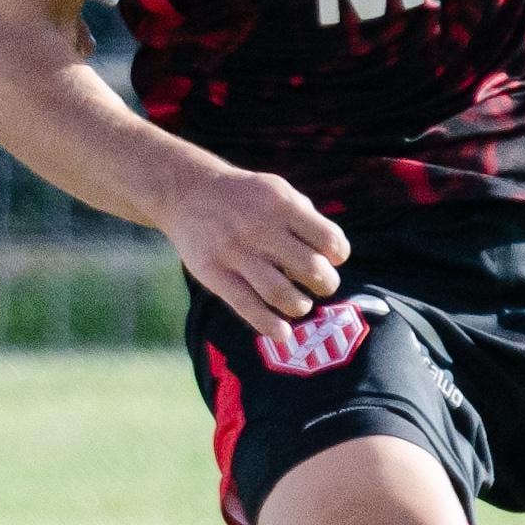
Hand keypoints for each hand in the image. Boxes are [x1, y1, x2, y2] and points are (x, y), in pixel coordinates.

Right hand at [160, 161, 348, 346]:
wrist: (186, 191)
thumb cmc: (242, 197)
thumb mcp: (276, 190)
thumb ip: (304, 217)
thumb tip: (333, 254)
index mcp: (281, 204)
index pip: (328, 239)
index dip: (337, 255)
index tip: (331, 259)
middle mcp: (260, 228)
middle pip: (310, 269)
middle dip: (326, 285)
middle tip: (321, 286)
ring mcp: (235, 252)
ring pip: (281, 293)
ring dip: (300, 306)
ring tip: (299, 304)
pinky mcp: (214, 273)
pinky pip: (247, 306)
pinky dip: (269, 326)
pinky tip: (282, 334)